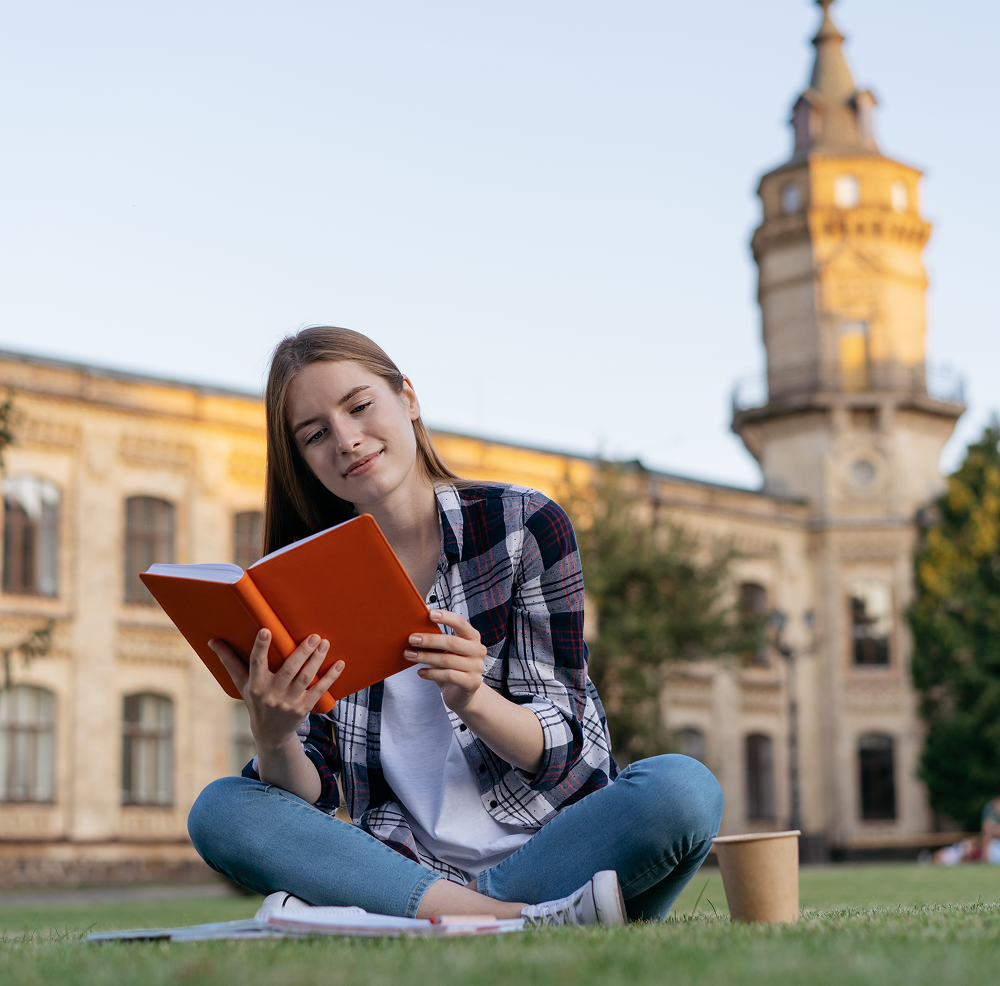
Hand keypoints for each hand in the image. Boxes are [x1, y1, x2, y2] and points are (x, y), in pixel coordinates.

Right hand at [209, 629, 344, 752]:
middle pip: (288, 670)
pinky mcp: (304, 708)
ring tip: (325, 643)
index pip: (256, 663)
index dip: (260, 647)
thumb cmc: (255, 700)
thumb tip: (212, 640)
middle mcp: (272, 694)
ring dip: (317, 660)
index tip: (266, 630)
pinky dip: (331, 677)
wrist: (270, 733)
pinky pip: (319, 690)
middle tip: (314, 636)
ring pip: (306, 678)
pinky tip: (340, 663)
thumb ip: (230, 661)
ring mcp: (289, 702)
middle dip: (302, 653)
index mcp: (256, 685)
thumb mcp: (241, 683)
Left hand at [404, 609, 486, 714]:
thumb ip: (438, 641)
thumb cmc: (451, 667)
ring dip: (425, 657)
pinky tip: (420, 672)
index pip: (461, 623)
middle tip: (411, 639)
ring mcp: (477, 667)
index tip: (429, 614)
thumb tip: (415, 631)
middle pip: (452, 642)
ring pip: (447, 660)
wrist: (462, 694)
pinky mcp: (472, 683)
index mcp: (472, 637)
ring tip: (409, 655)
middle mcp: (478, 650)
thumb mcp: (447, 651)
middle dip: (429, 640)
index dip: (446, 617)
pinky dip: (431, 673)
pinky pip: (448, 675)